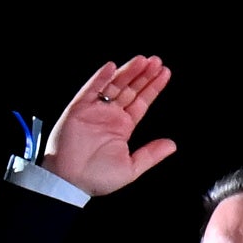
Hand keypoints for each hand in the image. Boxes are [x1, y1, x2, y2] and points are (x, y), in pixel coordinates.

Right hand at [42, 56, 180, 198]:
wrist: (71, 182)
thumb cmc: (97, 178)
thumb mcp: (132, 168)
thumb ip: (151, 154)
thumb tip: (172, 145)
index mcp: (122, 127)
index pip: (141, 102)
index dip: (152, 87)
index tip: (165, 74)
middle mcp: (109, 116)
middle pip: (129, 89)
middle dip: (143, 75)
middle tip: (157, 62)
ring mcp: (94, 111)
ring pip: (113, 85)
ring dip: (127, 72)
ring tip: (143, 61)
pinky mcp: (78, 109)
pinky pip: (90, 89)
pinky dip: (100, 78)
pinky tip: (112, 67)